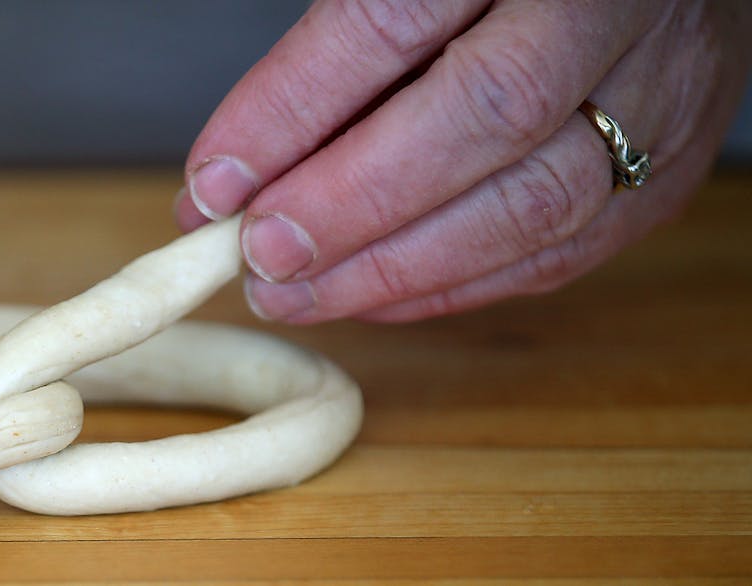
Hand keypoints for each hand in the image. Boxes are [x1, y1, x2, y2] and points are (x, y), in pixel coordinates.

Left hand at [175, 0, 751, 322]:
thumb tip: (222, 187)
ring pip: (537, 203)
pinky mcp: (671, 166)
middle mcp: (613, 10)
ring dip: (395, 268)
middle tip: (260, 256)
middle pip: (488, 116)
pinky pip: (564, 250)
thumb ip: (325, 67)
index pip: (395, 21)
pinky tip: (372, 297)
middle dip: (353, 205)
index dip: (295, 107)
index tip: (215, 182)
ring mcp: (662, 90)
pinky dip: (453, 286)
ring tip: (292, 292)